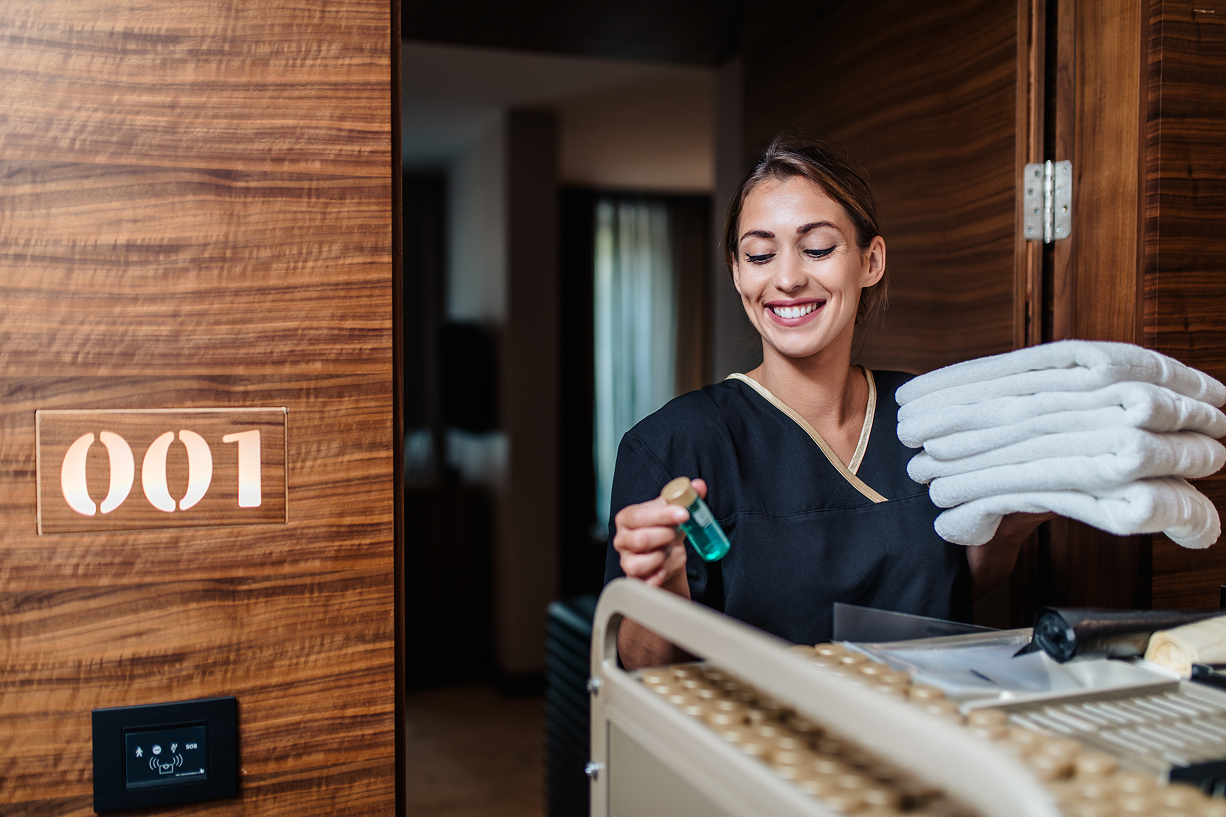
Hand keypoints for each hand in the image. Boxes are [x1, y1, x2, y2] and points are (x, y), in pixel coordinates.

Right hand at [612, 478, 706, 594]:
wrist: (666, 559)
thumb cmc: (665, 531)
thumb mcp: (675, 513)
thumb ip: (687, 497)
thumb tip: (698, 485)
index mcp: (628, 518)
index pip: (639, 515)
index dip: (662, 515)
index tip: (683, 514)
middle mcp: (622, 539)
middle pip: (638, 539)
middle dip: (664, 536)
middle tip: (675, 534)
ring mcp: (626, 560)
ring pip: (637, 563)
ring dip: (660, 557)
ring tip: (668, 550)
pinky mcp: (634, 579)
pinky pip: (644, 583)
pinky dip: (658, 577)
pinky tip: (664, 569)